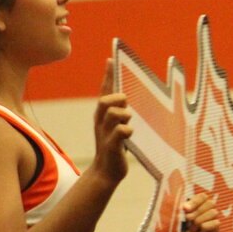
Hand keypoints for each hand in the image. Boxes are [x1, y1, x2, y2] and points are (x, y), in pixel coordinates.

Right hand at [93, 60, 132, 182]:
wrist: (106, 172)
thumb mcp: (117, 126)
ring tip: (128, 120)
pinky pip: (119, 133)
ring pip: (112, 114)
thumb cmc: (115, 146)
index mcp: (103, 114)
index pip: (105, 91)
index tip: (111, 58)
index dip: (108, 75)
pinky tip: (130, 132)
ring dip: (123, 113)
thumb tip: (128, 96)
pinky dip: (126, 130)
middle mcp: (102, 121)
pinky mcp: (111, 146)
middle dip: (117, 97)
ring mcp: (105, 133)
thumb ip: (122, 112)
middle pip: (105, 100)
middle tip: (126, 103)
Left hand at [177, 191, 219, 231]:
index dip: (196, 201)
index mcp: (194, 209)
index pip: (203, 197)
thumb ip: (177, 205)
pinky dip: (205, 228)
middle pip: (211, 203)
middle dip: (197, 211)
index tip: (184, 209)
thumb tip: (185, 204)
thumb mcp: (169, 215)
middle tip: (186, 221)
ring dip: (199, 221)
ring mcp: (210, 227)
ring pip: (214, 212)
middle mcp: (204, 217)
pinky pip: (216, 223)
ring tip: (191, 230)